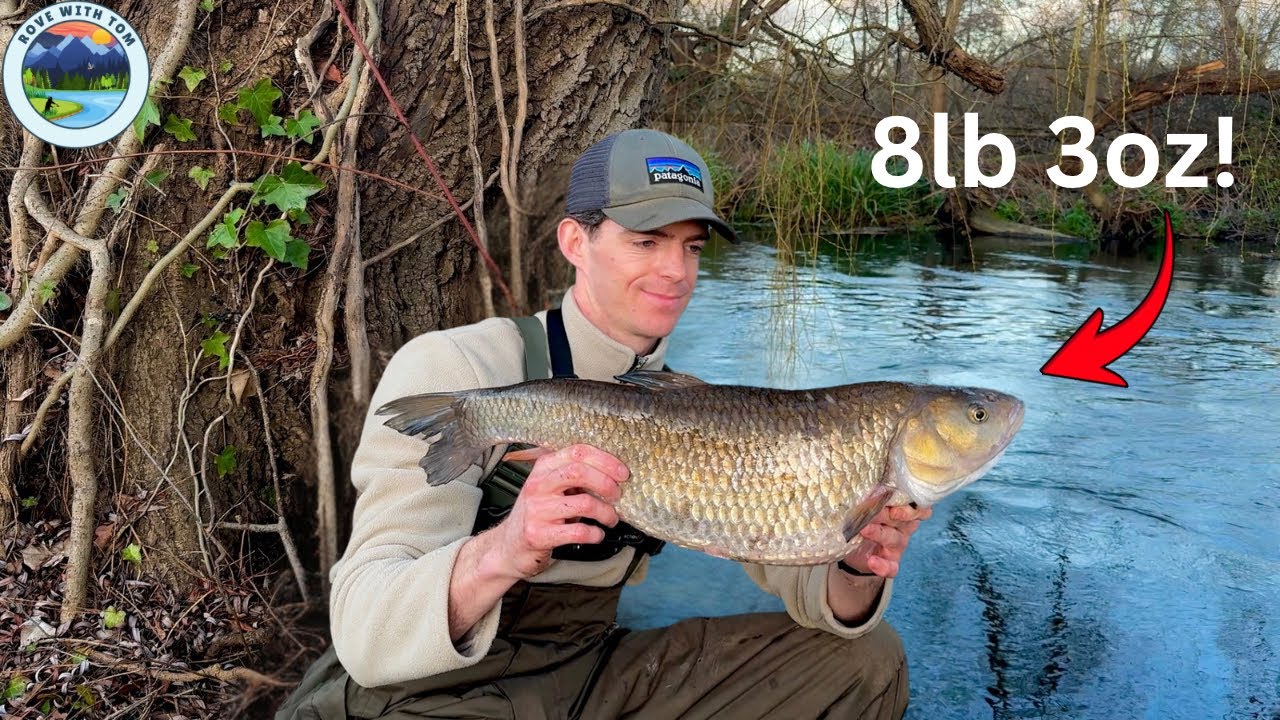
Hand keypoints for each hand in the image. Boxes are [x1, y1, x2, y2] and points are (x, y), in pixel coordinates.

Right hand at [489, 444, 628, 579]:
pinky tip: (597, 534)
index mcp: (543, 467)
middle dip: (606, 483)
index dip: (605, 460)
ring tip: (610, 519)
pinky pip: (577, 531)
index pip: (577, 451)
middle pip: (579, 472)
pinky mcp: (538, 534)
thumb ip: (573, 475)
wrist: (508, 546)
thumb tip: (612, 472)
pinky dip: (594, 534)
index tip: (622, 473)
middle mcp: (537, 485)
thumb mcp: (551, 487)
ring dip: (606, 513)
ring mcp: (536, 510)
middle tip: (617, 495)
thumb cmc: (537, 514)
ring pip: (583, 502)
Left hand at [841, 504, 931, 578]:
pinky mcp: (890, 563)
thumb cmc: (864, 518)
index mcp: (902, 510)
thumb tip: (868, 486)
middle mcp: (903, 527)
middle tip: (872, 510)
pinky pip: (891, 567)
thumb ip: (872, 496)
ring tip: (863, 529)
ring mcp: (898, 546)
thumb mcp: (867, 504)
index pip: (918, 507)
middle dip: (886, 514)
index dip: (911, 504)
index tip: (896, 499)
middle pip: (903, 519)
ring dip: (878, 533)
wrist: (854, 548)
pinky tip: (873, 561)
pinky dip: (883, 565)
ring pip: (894, 539)